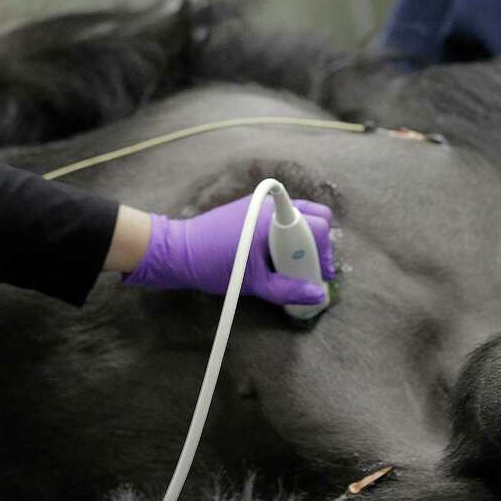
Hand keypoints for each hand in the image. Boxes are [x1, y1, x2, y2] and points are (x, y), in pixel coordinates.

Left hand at [123, 195, 335, 304]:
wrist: (176, 253)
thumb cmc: (213, 265)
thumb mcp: (255, 284)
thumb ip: (288, 290)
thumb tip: (316, 295)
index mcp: (274, 219)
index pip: (319, 226)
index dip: (325, 252)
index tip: (319, 273)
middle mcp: (270, 205)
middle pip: (314, 216)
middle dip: (318, 243)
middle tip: (308, 267)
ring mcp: (259, 204)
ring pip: (298, 217)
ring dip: (301, 240)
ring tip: (290, 265)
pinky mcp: (249, 210)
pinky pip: (279, 219)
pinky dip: (285, 236)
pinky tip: (273, 257)